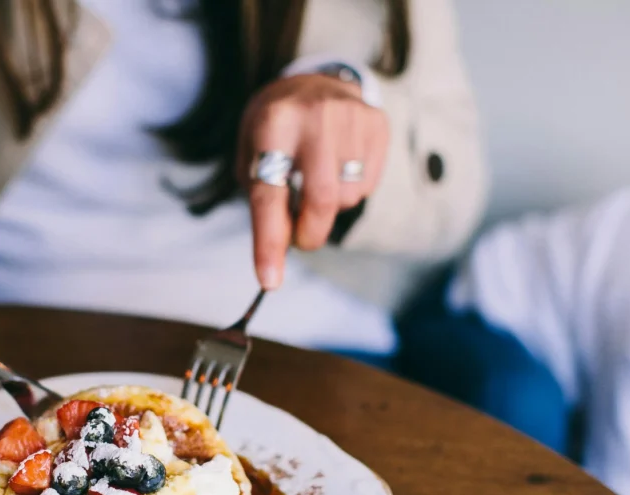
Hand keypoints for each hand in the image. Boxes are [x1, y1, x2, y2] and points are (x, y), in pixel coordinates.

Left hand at [238, 73, 389, 288]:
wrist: (316, 78)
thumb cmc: (275, 128)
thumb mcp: (252, 152)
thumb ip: (263, 201)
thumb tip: (282, 249)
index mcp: (272, 124)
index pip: (269, 194)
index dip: (269, 241)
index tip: (269, 280)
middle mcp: (315, 118)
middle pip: (320, 201)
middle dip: (310, 233)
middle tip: (300, 238)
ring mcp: (352, 118)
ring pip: (346, 197)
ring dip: (328, 208)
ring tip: (316, 181)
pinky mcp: (377, 124)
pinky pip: (367, 185)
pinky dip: (349, 190)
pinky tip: (337, 167)